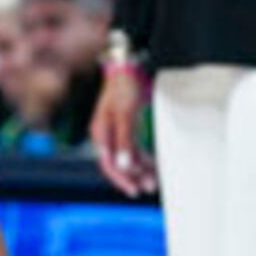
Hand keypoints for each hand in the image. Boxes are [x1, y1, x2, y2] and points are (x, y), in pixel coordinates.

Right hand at [88, 64, 155, 198]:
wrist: (130, 66)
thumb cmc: (124, 87)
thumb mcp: (125, 114)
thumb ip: (124, 140)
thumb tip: (123, 166)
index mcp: (101, 133)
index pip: (109, 164)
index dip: (121, 179)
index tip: (134, 190)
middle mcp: (107, 135)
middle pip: (118, 163)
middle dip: (134, 176)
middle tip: (150, 187)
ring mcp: (117, 131)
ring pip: (128, 157)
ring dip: (140, 168)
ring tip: (154, 179)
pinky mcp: (127, 126)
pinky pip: (134, 148)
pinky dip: (142, 157)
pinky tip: (153, 164)